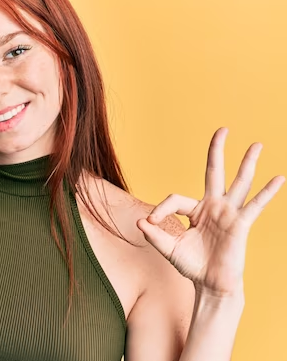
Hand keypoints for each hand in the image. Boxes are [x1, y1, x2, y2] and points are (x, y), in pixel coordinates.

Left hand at [137, 127, 284, 295]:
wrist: (210, 284)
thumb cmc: (192, 265)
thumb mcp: (168, 248)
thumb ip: (154, 235)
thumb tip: (140, 221)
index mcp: (195, 210)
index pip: (175, 199)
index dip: (160, 210)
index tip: (151, 223)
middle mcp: (213, 206)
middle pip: (214, 172)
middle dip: (217, 151)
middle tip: (222, 129)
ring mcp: (228, 213)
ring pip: (239, 183)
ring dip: (247, 163)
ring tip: (257, 144)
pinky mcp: (240, 224)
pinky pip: (255, 205)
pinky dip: (267, 192)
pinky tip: (278, 178)